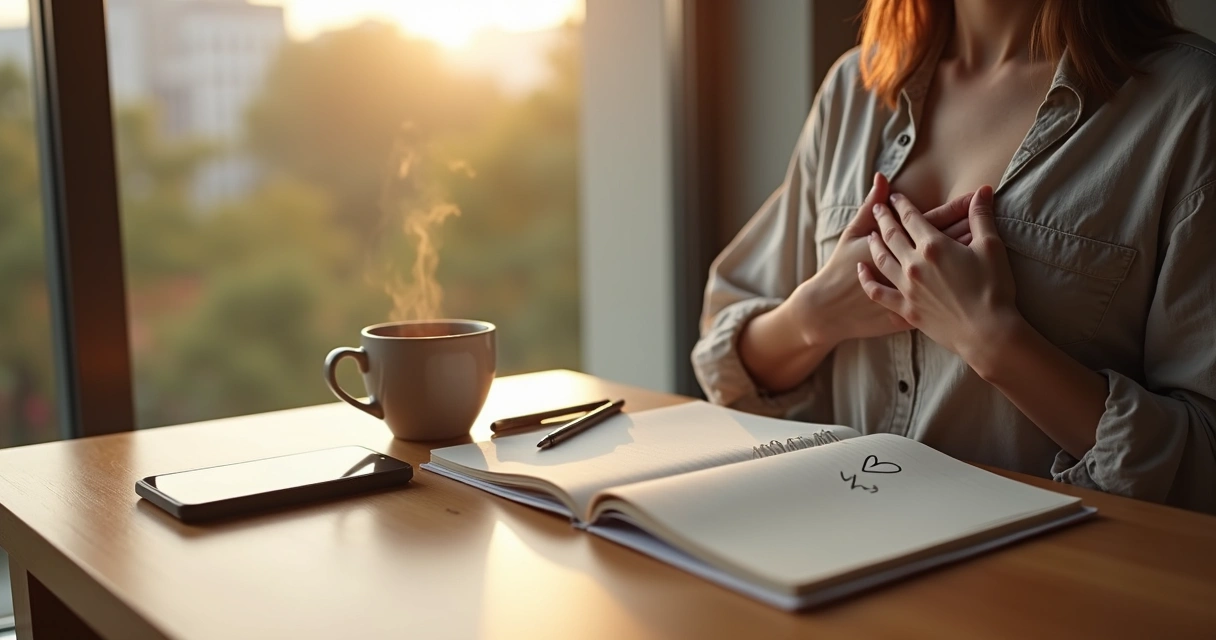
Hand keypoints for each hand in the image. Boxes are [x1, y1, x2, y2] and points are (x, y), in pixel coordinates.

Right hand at [785, 173, 974, 346]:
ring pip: (951, 267)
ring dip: (970, 251)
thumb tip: (882, 176)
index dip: (955, 206)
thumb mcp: (852, 234)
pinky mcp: (914, 313)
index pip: (934, 220)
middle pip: (947, 239)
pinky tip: (976, 275)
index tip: (975, 194)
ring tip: (991, 238)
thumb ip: (871, 205)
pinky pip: (946, 295)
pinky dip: (960, 285)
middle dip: (969, 224)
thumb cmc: (839, 269)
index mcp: (898, 244)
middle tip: (993, 212)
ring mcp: (914, 291)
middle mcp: (911, 266)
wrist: (830, 311)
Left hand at [857, 185, 1020, 363]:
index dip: (901, 204)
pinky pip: (878, 292)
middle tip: (877, 208)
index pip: (911, 217)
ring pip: (882, 259)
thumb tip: (983, 190)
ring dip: (874, 244)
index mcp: (933, 246)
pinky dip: (867, 280)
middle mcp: (914, 264)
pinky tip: (861, 271)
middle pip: (892, 235)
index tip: (894, 197)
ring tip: (870, 235)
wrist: (987, 333)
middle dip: (883, 218)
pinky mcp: (905, 309)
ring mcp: (906, 287)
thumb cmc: (994, 289)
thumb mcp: (991, 247)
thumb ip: (981, 217)